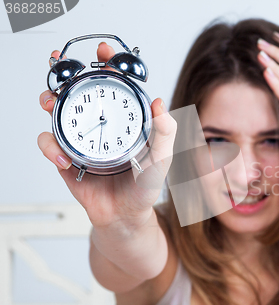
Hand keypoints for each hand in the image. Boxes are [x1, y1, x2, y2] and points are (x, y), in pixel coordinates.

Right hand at [38, 43, 176, 227]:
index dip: (109, 65)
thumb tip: (159, 103)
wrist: (125, 216)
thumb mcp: (161, 160)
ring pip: (58, 112)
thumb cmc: (145, 187)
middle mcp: (101, 124)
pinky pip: (50, 144)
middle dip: (68, 76)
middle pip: (81, 92)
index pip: (115, 86)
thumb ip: (165, 133)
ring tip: (50, 104)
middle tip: (64, 69)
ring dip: (50, 103)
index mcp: (124, 120)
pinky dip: (50, 147)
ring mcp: (81, 139)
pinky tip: (63, 158)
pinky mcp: (66, 157)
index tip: (104, 52)